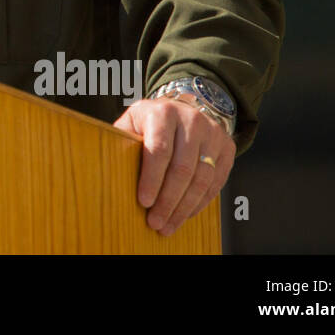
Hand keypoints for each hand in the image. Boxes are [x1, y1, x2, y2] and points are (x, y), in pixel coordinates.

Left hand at [113, 97, 234, 236]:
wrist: (183, 109)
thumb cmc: (150, 122)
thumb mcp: (132, 124)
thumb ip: (121, 143)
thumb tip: (106, 173)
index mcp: (162, 112)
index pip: (158, 150)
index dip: (151, 179)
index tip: (143, 202)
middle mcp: (191, 119)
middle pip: (182, 168)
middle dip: (167, 200)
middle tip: (155, 222)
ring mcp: (213, 132)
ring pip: (201, 179)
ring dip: (184, 207)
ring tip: (168, 224)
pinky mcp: (227, 147)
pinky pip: (216, 182)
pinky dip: (200, 202)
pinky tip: (185, 214)